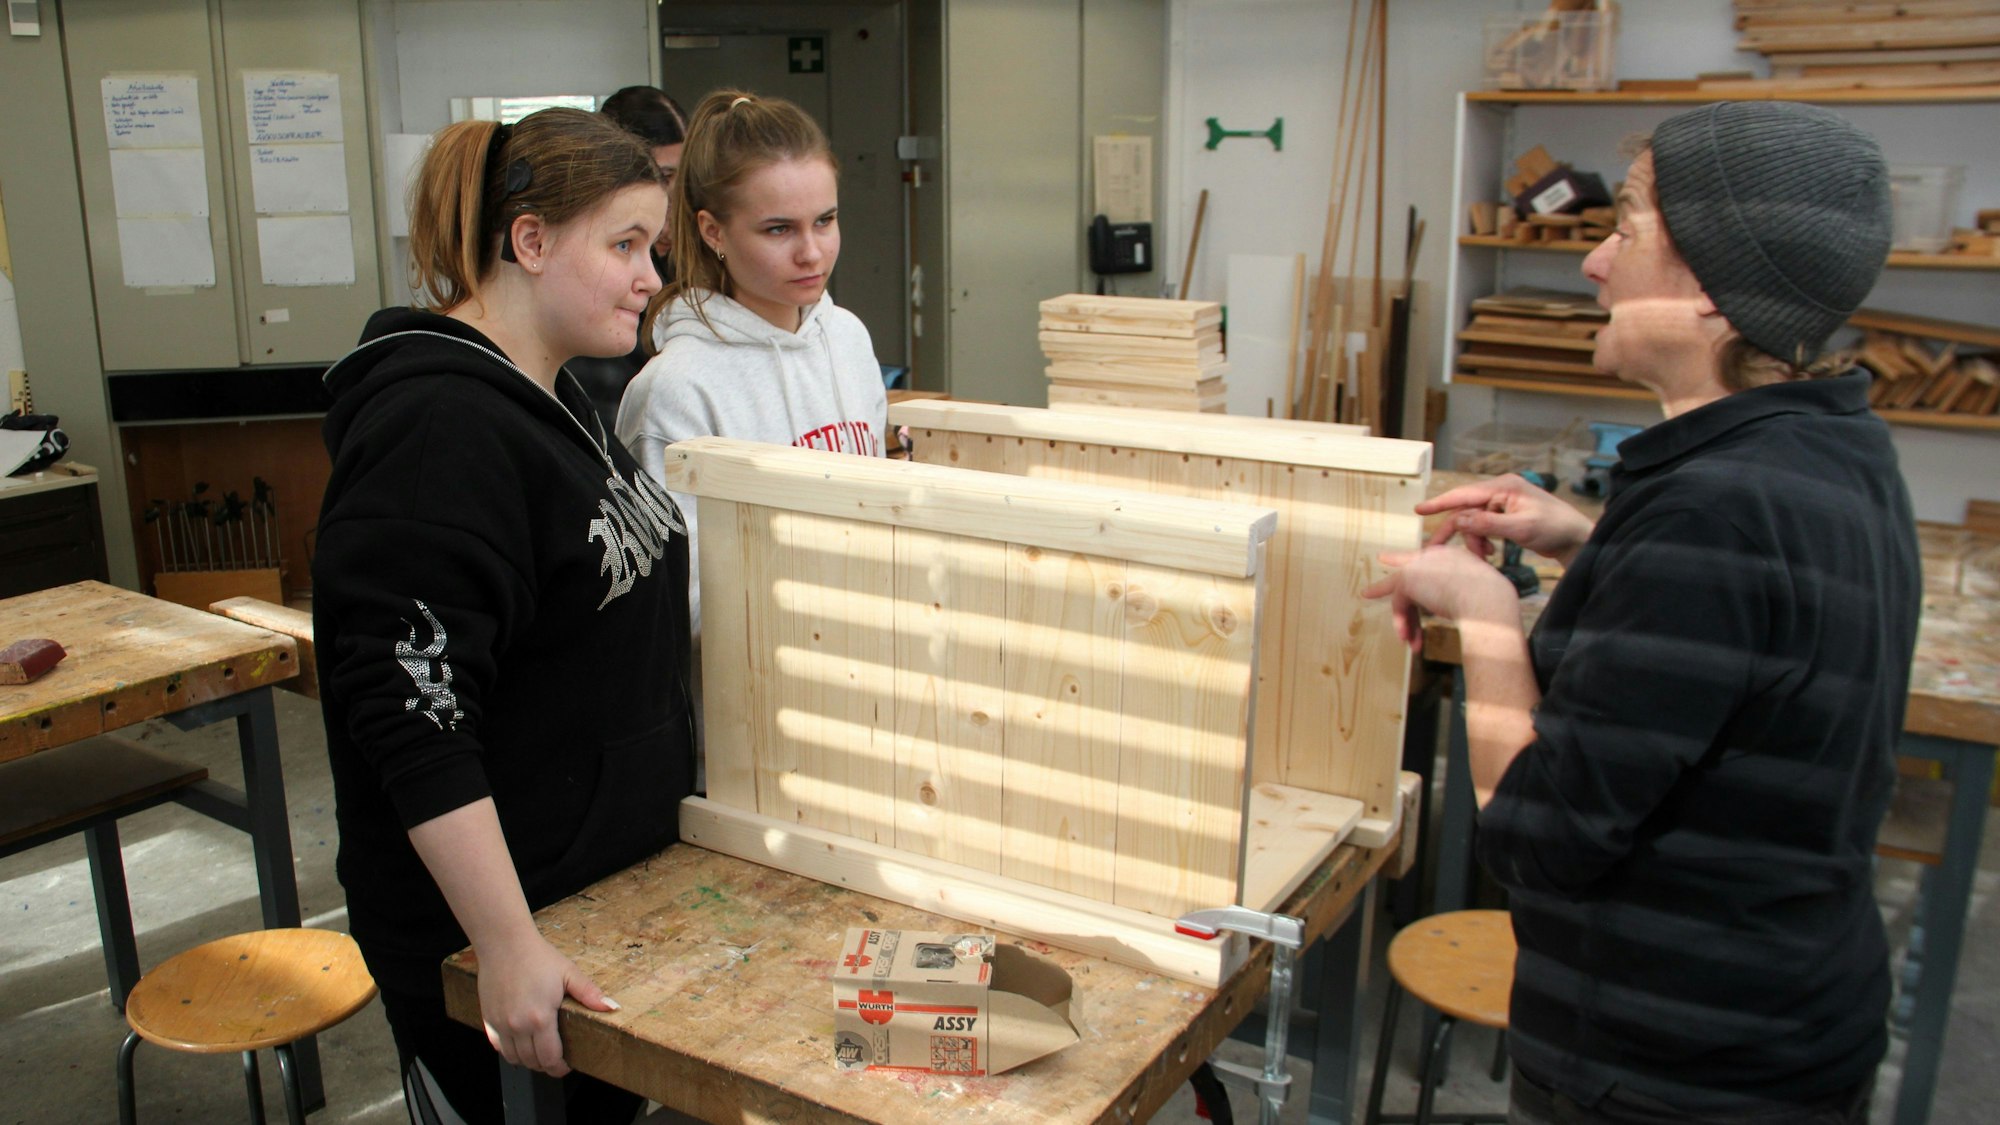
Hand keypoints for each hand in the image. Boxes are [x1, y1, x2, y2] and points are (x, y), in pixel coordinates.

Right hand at [476, 934, 620, 1076]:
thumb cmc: (536, 957)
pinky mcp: (488, 1019)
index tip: (566, 1065)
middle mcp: (518, 1026)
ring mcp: (501, 1024)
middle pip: (532, 1062)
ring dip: (528, 1060)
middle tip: (556, 1059)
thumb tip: (611, 1007)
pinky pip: (497, 1046)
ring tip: (539, 1053)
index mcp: (540, 1018)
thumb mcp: (568, 973)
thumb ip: (589, 993)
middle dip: (546, 1065)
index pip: (550, 1058)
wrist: (505, 944)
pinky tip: (519, 1043)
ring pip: (514, 1058)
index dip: (560, 1067)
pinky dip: (509, 1051)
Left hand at [1363, 544, 1519, 651]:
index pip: (1426, 560)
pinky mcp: (1409, 577)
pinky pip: (1400, 603)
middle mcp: (1436, 555)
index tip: (1387, 560)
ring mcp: (1421, 564)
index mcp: (1454, 556)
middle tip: (1367, 593)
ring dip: (1405, 621)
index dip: (1407, 563)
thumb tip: (1450, 612)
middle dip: (1385, 586)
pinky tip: (1406, 639)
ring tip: (1405, 641)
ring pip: (1402, 593)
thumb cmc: (1492, 605)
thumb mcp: (1476, 596)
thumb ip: (1457, 598)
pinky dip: (1403, 622)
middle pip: (1407, 573)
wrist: (1488, 602)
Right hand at [1419, 473, 1593, 565]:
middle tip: (1437, 551)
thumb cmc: (1555, 529)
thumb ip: (1488, 524)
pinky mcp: (1507, 514)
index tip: (1419, 510)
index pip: (1465, 494)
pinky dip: (1483, 540)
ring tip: (1485, 557)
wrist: (1578, 539)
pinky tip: (1491, 553)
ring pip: (1474, 520)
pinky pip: (1484, 525)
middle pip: (1466, 509)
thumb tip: (1459, 520)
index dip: (1440, 503)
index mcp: (1505, 487)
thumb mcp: (1521, 529)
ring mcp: (1504, 502)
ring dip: (1474, 540)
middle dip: (1457, 531)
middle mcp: (1501, 490)